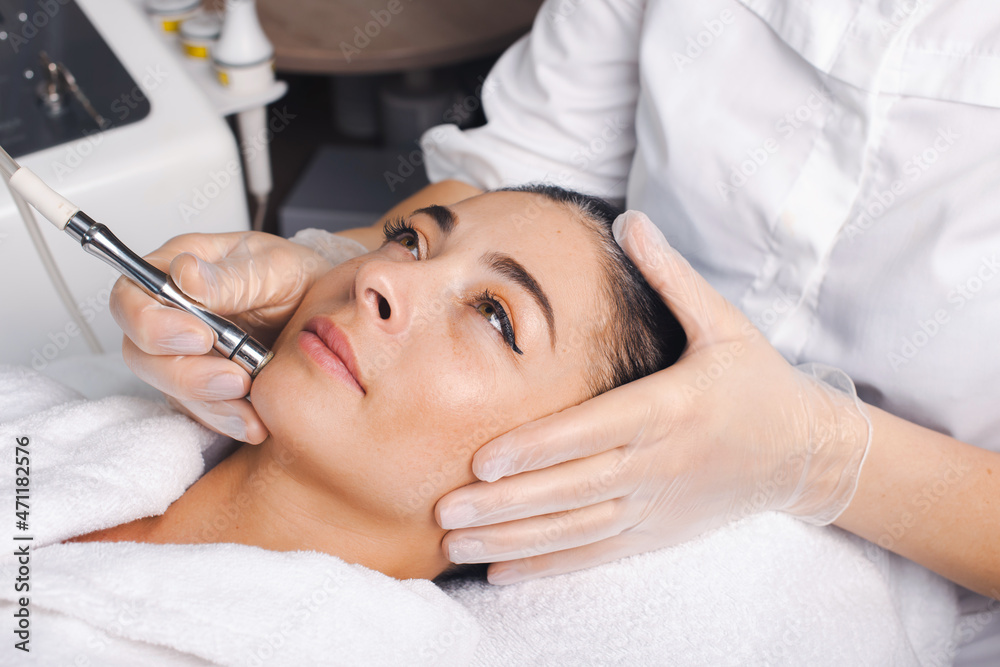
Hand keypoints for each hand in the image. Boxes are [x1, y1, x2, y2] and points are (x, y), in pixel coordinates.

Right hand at [110, 231, 342, 442]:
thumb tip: (185, 276)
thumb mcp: (273, 266)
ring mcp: (185, 355)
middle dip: (185, 373)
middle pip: (141, 353)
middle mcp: (171, 315)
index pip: (131, 299)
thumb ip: (230, 277)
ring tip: (251, 401)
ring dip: (210, 402)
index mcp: (176, 271)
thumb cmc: (293, 276)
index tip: (200, 337)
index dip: (152, 324)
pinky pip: (203, 411)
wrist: (327, 312)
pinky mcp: (204, 387)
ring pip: (170, 388)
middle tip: (235, 378)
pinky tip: (254, 422)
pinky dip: (228, 420)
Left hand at [435, 211, 871, 583]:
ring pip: (575, 529)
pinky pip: (595, 554)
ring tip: (456, 545)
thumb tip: (629, 218)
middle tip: (444, 509)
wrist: (808, 453)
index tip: (481, 460)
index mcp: (670, 407)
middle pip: (571, 488)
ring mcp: (656, 506)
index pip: (591, 431)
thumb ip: (670, 275)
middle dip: (505, 503)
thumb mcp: (724, 323)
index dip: (536, 449)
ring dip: (513, 540)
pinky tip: (499, 572)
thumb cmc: (759, 382)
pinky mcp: (657, 534)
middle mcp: (659, 464)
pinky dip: (547, 566)